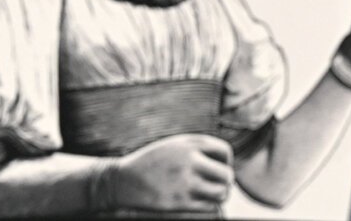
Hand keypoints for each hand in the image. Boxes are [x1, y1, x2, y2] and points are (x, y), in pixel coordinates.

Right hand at [113, 134, 233, 211]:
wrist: (123, 180)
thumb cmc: (152, 162)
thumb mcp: (174, 145)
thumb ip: (198, 148)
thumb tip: (226, 162)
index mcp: (189, 144)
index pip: (225, 152)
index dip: (226, 162)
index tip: (217, 168)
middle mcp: (189, 161)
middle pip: (227, 175)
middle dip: (225, 182)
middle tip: (217, 185)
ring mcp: (185, 182)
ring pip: (221, 193)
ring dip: (219, 196)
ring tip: (211, 195)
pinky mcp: (179, 202)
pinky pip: (209, 207)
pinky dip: (209, 206)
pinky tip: (200, 203)